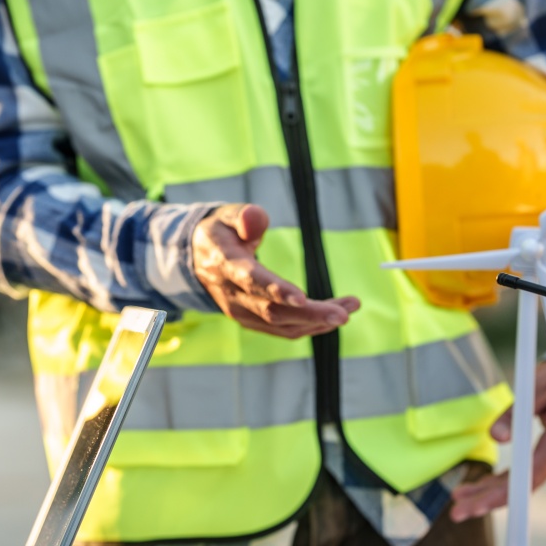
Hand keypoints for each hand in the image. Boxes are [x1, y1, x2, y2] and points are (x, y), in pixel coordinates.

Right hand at [192, 204, 358, 338]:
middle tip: (344, 313)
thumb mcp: (225, 216)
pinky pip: (282, 330)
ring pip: (281, 324)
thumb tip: (256, 218)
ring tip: (348, 309)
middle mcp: (232, 295)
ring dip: (317, 321)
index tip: (303, 297)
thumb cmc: (220, 233)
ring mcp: (241, 312)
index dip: (276, 290)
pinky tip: (331, 317)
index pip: (251, 280)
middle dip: (310, 314)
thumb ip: (243, 215)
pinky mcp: (251, 321)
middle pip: (272, 311)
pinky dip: (309, 326)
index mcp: (225, 265)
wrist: (196, 260)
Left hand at [450, 362, 545, 521]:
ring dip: (489, 494)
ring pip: (519, 484)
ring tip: (460, 502)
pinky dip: (499, 482)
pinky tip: (478, 488)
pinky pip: (522, 474)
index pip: (530, 477)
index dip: (504, 494)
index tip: (478, 505)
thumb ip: (515, 412)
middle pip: (522, 488)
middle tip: (458, 513)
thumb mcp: (538, 387)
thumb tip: (495, 437)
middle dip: (488, 501)